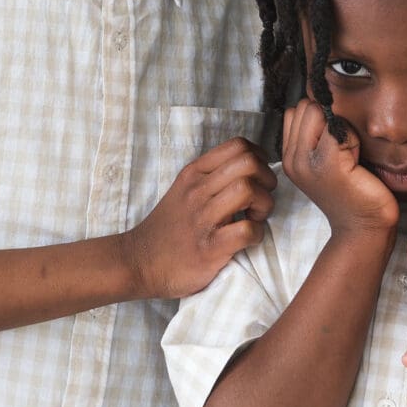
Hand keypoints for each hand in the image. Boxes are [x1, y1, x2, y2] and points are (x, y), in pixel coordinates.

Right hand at [122, 136, 274, 299]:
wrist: (139, 261)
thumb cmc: (168, 227)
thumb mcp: (182, 190)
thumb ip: (210, 177)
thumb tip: (248, 169)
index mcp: (194, 173)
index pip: (238, 145)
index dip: (259, 158)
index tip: (258, 177)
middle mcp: (198, 190)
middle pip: (248, 163)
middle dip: (267, 180)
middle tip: (260, 199)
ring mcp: (203, 218)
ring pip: (248, 190)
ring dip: (264, 205)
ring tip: (256, 218)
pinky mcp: (209, 247)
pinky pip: (246, 230)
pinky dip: (257, 234)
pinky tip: (249, 239)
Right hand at [277, 99, 397, 241]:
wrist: (365, 229)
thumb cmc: (355, 193)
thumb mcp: (324, 161)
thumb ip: (315, 136)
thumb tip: (323, 104)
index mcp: (289, 157)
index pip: (294, 111)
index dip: (318, 119)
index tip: (332, 144)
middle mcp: (292, 159)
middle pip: (304, 106)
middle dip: (327, 118)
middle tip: (342, 149)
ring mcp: (307, 161)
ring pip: (317, 110)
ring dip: (338, 125)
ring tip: (348, 154)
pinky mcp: (328, 163)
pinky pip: (339, 128)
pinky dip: (352, 137)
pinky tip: (357, 161)